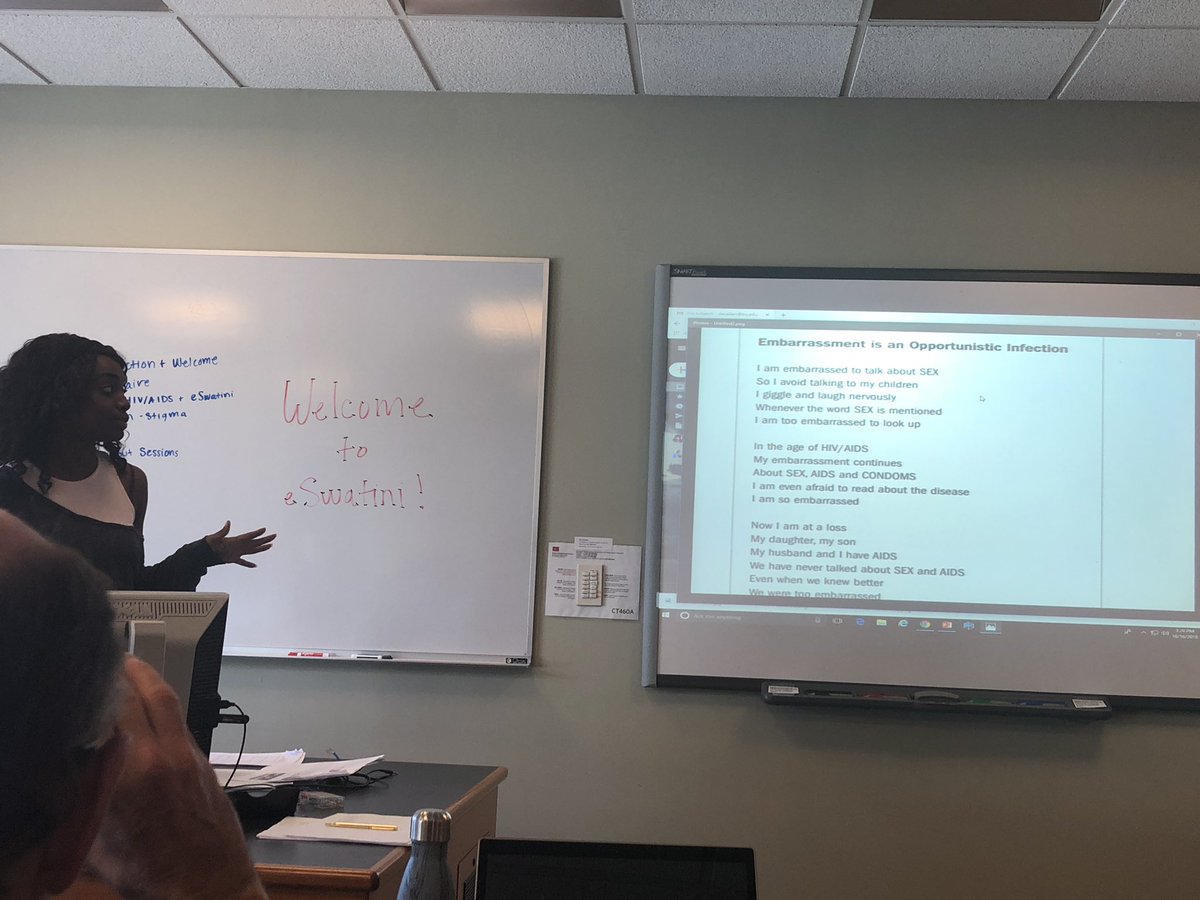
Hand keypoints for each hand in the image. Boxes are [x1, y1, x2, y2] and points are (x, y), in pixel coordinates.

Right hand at [85, 657, 265, 899]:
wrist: (206, 884)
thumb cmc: (149, 872)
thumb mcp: (94, 842)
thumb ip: (75, 802)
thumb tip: (56, 774)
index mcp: (132, 772)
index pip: (112, 711)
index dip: (95, 689)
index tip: (79, 677)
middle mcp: (164, 754)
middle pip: (145, 694)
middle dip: (124, 671)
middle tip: (106, 658)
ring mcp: (188, 754)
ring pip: (168, 702)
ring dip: (148, 680)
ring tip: (129, 666)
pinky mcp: (202, 761)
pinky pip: (180, 722)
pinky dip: (163, 706)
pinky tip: (150, 707)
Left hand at [205, 521, 275, 566]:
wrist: (203, 553)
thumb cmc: (208, 544)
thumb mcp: (216, 537)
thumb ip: (223, 531)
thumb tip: (228, 522)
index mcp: (236, 540)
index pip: (249, 536)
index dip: (257, 533)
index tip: (265, 529)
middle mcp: (239, 545)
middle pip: (255, 542)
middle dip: (265, 539)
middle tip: (274, 535)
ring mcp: (237, 552)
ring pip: (252, 550)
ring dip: (261, 548)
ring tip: (271, 545)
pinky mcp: (233, 559)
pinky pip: (243, 562)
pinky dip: (248, 564)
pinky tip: (255, 566)